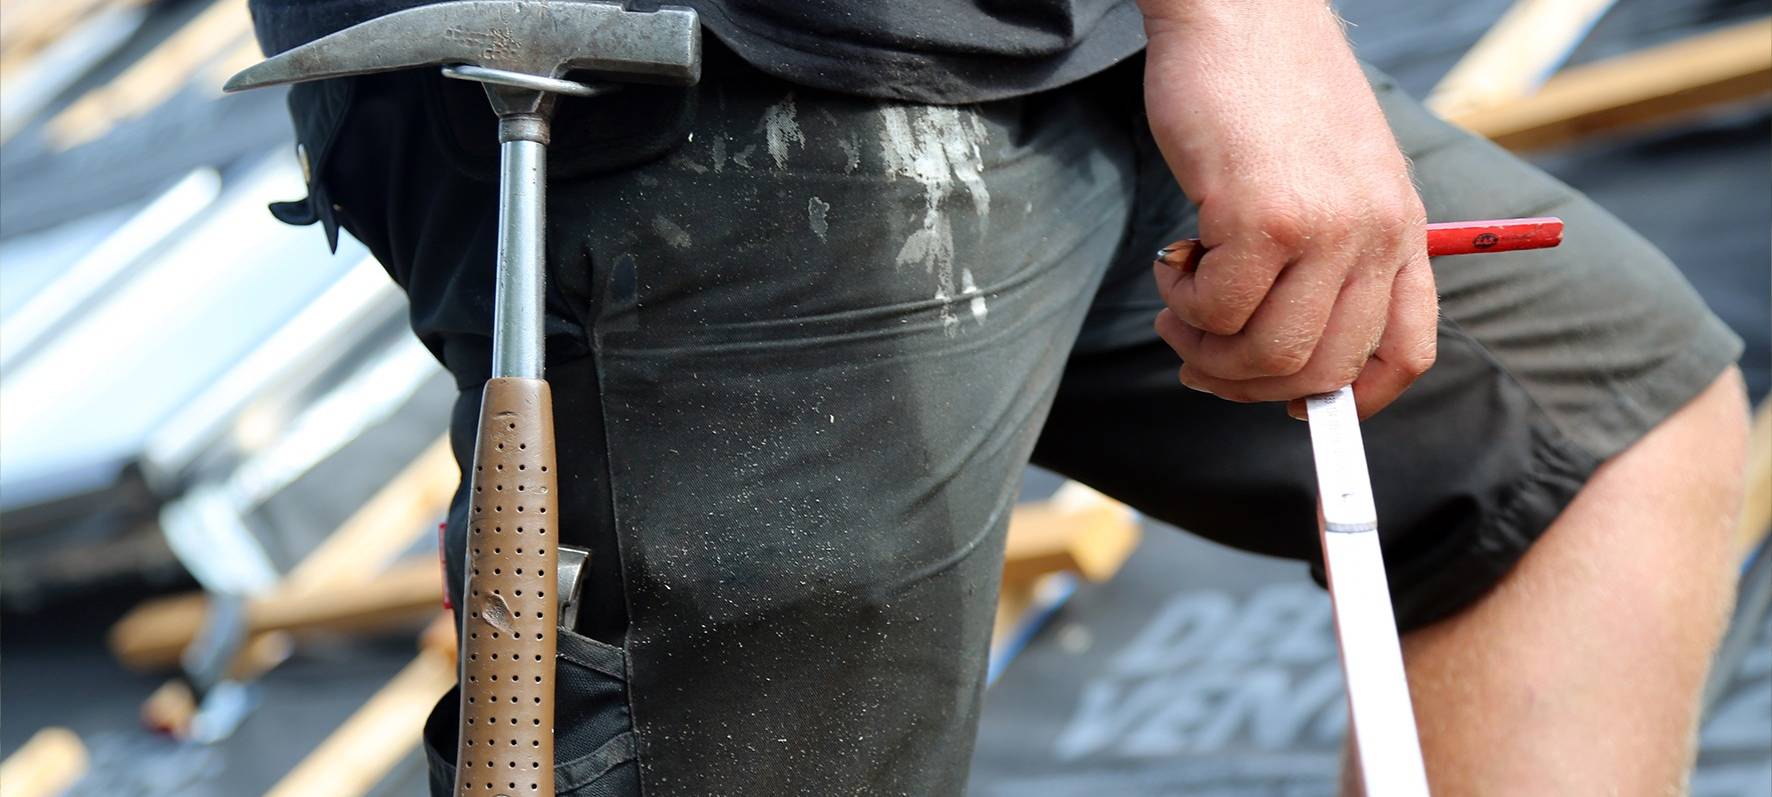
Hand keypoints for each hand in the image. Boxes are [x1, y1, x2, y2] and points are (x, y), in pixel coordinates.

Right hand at [1137, 0, 1436, 418]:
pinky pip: (1217, 310)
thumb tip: (1284, 355)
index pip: (1407, 351)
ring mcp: (1323, 227)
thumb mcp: (1333, 174)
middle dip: (1248, 383)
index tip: (1301, 410)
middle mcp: (1375, 233)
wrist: (1239, 10)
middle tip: (1198, 355)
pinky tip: (1174, 260)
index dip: (1355, 400)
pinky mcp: (1261, 215)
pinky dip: (1182, 303)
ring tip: (1178, 306)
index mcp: (1400, 227)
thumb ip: (1332, 252)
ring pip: (1268, 353)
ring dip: (1207, 349)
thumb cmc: (1269, 93)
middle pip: (1322, 370)